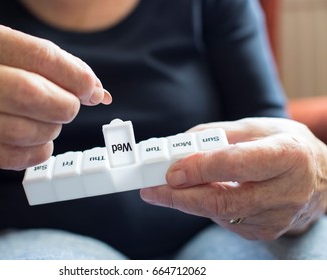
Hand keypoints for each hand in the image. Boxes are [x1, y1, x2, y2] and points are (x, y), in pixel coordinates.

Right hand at [0, 21, 110, 169]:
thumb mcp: (18, 54)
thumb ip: (61, 68)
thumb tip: (99, 92)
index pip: (42, 56)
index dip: (76, 77)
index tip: (92, 90)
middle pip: (31, 95)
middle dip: (65, 106)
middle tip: (69, 107)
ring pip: (25, 131)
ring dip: (51, 130)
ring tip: (49, 121)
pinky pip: (16, 157)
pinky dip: (39, 151)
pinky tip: (38, 140)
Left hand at [141, 118, 326, 239]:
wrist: (319, 177)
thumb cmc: (285, 146)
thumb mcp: (257, 127)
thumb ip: (217, 134)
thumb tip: (180, 145)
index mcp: (287, 155)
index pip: (236, 165)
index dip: (200, 169)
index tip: (170, 171)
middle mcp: (286, 191)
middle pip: (223, 200)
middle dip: (180, 197)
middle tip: (151, 190)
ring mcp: (276, 217)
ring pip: (220, 214)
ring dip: (187, 202)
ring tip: (165, 189)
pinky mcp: (266, 231)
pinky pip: (225, 221)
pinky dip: (205, 208)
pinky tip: (196, 195)